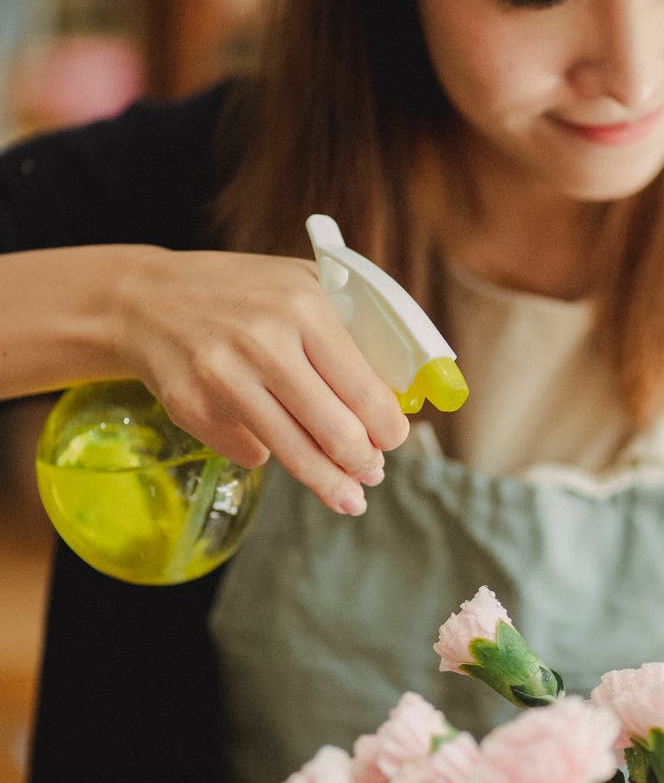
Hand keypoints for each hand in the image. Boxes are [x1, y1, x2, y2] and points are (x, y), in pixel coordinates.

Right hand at [116, 245, 410, 512]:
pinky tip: (269, 438)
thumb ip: (351, 328)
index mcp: (304, 306)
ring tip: (349, 498)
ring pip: (296, 455)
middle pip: (337, 432)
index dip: (389, 428)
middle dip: (364, 462)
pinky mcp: (195, 409)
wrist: (146, 300)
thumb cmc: (241, 294)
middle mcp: (264, 343)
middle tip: (372, 470)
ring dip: (330, 484)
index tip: (395, 439)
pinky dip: (267, 453)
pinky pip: (252, 454)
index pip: (366, 390)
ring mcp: (225, 379)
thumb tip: (398, 395)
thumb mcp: (301, 284)